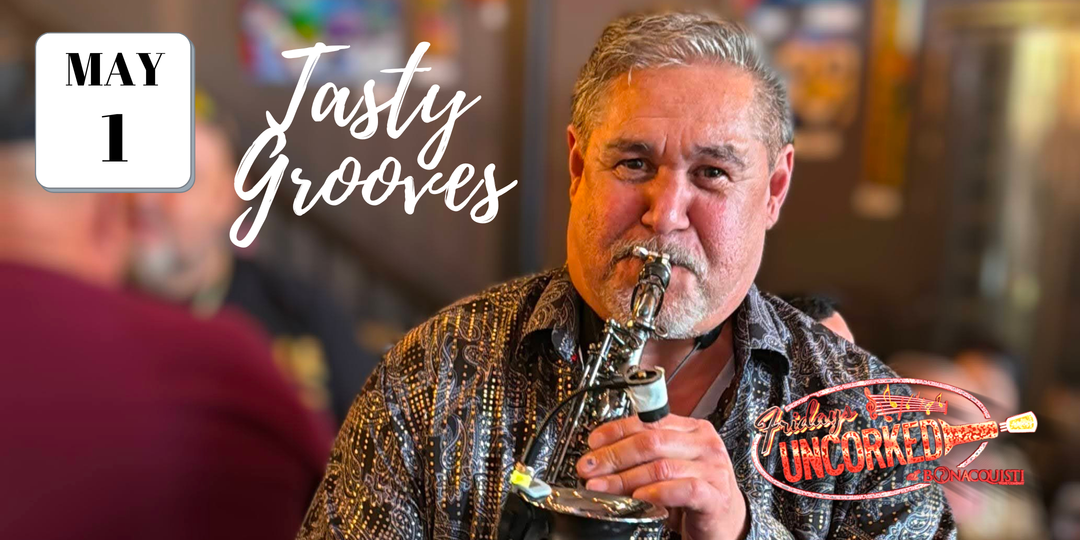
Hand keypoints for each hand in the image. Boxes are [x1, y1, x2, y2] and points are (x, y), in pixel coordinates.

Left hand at [575, 414, 747, 539]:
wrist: (727, 521)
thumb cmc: (696, 491)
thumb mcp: (671, 465)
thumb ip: (647, 455)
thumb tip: (602, 454)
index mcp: (691, 429)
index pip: (649, 420)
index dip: (616, 430)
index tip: (593, 443)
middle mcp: (704, 444)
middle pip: (651, 442)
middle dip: (613, 456)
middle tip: (589, 468)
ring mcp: (713, 469)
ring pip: (661, 466)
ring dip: (625, 478)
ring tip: (603, 487)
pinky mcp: (716, 496)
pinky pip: (683, 489)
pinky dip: (656, 493)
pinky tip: (639, 499)